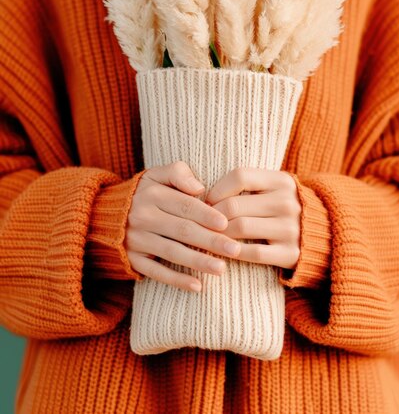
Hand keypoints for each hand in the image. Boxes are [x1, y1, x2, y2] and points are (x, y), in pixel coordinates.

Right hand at [125, 161, 241, 291]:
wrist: (103, 215)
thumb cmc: (144, 192)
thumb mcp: (156, 174)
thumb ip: (179, 173)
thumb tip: (200, 188)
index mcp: (152, 194)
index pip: (184, 205)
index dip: (206, 214)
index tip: (226, 224)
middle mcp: (143, 217)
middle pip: (182, 230)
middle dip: (210, 241)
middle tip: (235, 249)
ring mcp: (136, 240)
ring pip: (172, 252)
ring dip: (198, 262)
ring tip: (222, 268)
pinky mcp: (132, 259)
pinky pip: (156, 272)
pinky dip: (176, 280)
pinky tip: (197, 285)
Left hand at [205, 168, 301, 270]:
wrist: (325, 235)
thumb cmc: (283, 207)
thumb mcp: (274, 187)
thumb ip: (247, 184)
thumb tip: (204, 192)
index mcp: (282, 181)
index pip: (240, 176)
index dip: (217, 188)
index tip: (208, 201)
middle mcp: (287, 203)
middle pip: (235, 205)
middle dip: (212, 215)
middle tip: (201, 222)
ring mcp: (291, 229)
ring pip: (240, 228)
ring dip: (218, 234)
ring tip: (208, 236)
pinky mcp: (291, 253)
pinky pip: (253, 253)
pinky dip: (233, 252)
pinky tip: (224, 251)